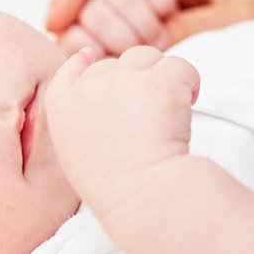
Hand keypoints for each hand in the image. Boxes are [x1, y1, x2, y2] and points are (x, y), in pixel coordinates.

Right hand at [42, 45, 202, 213]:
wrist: (142, 197)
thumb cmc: (114, 186)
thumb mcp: (76, 154)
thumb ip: (79, 116)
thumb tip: (87, 70)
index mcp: (64, 108)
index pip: (69, 70)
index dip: (83, 63)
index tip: (90, 58)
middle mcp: (90, 86)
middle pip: (118, 63)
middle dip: (135, 79)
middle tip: (148, 117)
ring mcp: (124, 80)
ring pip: (148, 57)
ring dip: (162, 77)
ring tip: (169, 112)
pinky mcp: (159, 80)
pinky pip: (181, 67)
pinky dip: (189, 84)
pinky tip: (187, 109)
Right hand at [47, 0, 253, 46]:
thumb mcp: (240, 20)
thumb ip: (192, 29)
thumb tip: (144, 47)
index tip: (55, 18)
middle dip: (103, 21)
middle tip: (126, 52)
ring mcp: (170, 13)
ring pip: (114, 22)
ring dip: (112, 43)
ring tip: (135, 64)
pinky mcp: (174, 40)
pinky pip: (133, 45)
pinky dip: (121, 60)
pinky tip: (119, 77)